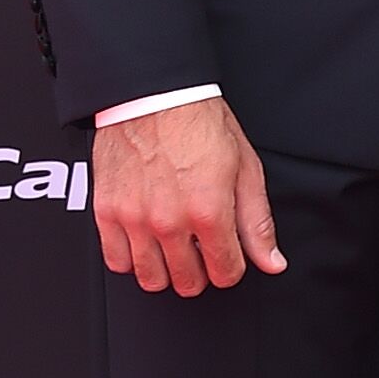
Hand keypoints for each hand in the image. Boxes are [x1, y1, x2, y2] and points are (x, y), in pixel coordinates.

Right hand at [91, 98, 285, 294]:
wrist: (153, 95)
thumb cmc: (199, 123)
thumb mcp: (245, 169)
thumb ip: (257, 222)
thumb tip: (271, 261)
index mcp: (208, 211)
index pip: (225, 273)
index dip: (231, 267)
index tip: (228, 256)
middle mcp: (169, 221)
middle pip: (188, 283)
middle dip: (201, 272)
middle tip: (202, 252)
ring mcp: (135, 219)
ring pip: (151, 279)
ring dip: (167, 271)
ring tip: (174, 250)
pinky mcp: (107, 211)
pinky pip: (117, 261)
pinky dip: (132, 259)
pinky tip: (145, 244)